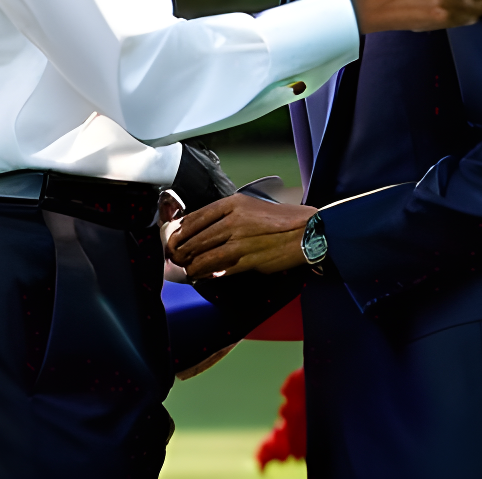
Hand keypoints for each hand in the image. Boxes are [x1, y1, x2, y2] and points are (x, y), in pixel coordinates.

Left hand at [166, 194, 317, 278]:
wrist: (308, 232)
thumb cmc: (282, 219)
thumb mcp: (253, 206)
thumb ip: (229, 215)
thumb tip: (206, 229)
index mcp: (234, 204)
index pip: (197, 216)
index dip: (180, 230)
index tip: (173, 237)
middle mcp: (234, 221)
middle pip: (196, 238)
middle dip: (181, 250)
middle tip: (174, 258)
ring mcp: (241, 241)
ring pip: (205, 256)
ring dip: (192, 265)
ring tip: (187, 270)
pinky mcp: (249, 260)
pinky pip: (221, 269)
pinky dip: (208, 274)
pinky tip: (203, 276)